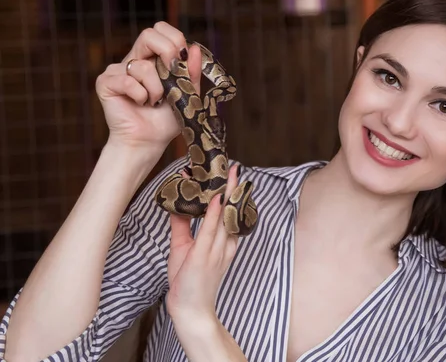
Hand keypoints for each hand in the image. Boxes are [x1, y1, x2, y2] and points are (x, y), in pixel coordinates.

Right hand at [95, 21, 202, 152]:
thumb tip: (194, 48)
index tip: (182, 60)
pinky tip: (139, 104)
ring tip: (153, 102)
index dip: (174, 39)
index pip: (161, 30)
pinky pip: (128, 81)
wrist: (149, 142)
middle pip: (149, 34)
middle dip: (168, 53)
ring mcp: (117, 70)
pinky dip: (140, 96)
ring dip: (156, 88)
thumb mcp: (187, 94)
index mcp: (153, 58)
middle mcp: (134, 60)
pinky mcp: (106, 83)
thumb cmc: (166, 120)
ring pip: (143, 66)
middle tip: (172, 77)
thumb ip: (191, 72)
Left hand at [165, 165, 240, 325]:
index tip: (229, 175)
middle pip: (231, 211)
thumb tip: (178, 204)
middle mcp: (224, 245)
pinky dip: (214, 214)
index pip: (228, 213)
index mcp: (223, 243)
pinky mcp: (205, 257)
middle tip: (236, 167)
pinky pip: (210, 231)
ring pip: (224, 217)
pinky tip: (215, 199)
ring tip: (228, 174)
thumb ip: (182, 226)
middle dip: (234, 188)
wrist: (190, 310)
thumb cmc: (188, 281)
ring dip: (227, 194)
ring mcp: (217, 251)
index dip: (230, 194)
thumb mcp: (183, 247)